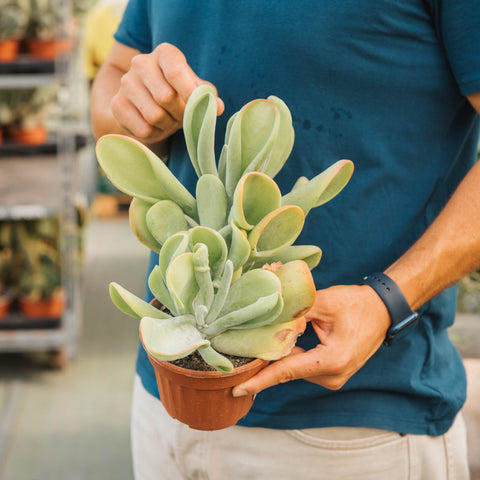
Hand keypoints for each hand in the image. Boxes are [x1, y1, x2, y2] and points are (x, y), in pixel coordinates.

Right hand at [110, 43, 223, 143]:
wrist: (148, 103)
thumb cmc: (178, 93)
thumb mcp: (194, 90)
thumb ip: (207, 96)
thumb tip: (217, 107)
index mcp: (164, 53)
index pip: (175, 72)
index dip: (189, 93)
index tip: (197, 107)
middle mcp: (141, 63)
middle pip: (166, 97)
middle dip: (180, 113)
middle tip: (182, 116)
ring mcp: (126, 83)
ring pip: (154, 115)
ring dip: (167, 124)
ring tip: (169, 120)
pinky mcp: (117, 104)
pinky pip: (142, 129)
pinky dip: (155, 133)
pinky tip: (155, 126)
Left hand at [232, 285, 390, 395]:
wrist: (382, 310)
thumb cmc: (356, 304)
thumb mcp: (323, 303)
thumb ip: (295, 313)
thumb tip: (268, 320)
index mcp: (332, 361)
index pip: (287, 371)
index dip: (261, 380)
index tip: (239, 389)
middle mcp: (332, 376)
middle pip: (288, 369)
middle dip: (269, 355)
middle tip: (250, 340)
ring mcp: (334, 378)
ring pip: (295, 367)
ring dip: (283, 352)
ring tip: (279, 331)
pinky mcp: (332, 373)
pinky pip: (304, 365)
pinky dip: (293, 354)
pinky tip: (289, 338)